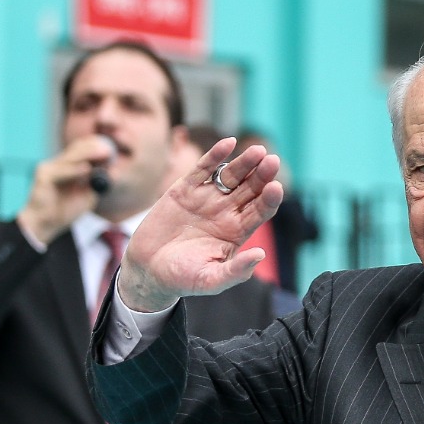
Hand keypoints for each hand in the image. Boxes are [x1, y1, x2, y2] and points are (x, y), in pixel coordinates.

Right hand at [15, 135, 114, 244]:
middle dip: (95, 147)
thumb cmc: (66, 210)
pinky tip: (87, 169)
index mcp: (68, 166)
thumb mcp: (88, 194)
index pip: (83, 149)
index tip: (114, 149)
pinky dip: (75, 170)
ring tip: (104, 153)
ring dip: (89, 154)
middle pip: (77, 149)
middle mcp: (58, 163)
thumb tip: (112, 170)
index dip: (98, 147)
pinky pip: (61, 171)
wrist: (47, 224)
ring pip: (71, 157)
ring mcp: (49, 168)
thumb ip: (97, 182)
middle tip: (110, 149)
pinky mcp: (44, 176)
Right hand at [117, 138, 282, 311]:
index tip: (276, 188)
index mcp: (238, 231)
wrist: (147, 271)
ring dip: (245, 163)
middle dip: (262, 175)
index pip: (260, 211)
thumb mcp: (211, 280)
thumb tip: (260, 255)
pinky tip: (229, 143)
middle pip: (251, 189)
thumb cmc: (182, 278)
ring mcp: (207, 199)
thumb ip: (236, 271)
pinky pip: (203, 169)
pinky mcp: (184, 190)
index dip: (269, 199)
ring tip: (258, 152)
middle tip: (273, 161)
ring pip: (231, 176)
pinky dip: (215, 156)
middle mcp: (227, 212)